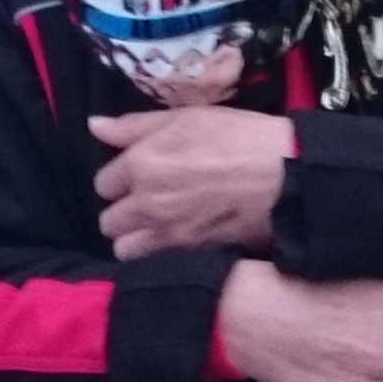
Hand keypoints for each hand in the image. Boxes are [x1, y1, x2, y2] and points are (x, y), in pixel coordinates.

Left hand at [90, 106, 293, 258]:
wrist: (288, 177)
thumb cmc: (241, 139)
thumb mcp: (187, 117)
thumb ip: (134, 126)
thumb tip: (94, 126)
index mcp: (141, 164)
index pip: (104, 183)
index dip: (122, 177)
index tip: (141, 174)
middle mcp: (145, 204)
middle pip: (109, 220)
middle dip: (124, 211)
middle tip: (148, 201)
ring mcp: (167, 235)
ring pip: (125, 249)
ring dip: (136, 239)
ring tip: (158, 226)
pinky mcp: (189, 256)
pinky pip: (154, 264)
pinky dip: (157, 256)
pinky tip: (176, 241)